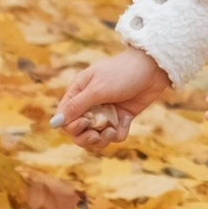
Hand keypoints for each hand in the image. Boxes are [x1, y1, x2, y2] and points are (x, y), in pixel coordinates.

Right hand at [53, 44, 170, 140]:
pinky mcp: (121, 117)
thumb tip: (55, 123)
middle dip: (86, 138)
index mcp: (78, 92)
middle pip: (78, 131)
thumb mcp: (97, 90)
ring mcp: (106, 111)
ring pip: (95, 136)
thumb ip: (76, 107)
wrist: (153, 69)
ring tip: (112, 132)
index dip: (71, 126)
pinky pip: (114, 134)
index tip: (84, 123)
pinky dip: (118, 133)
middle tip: (96, 136)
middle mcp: (90, 103)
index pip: (65, 118)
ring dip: (102, 139)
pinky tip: (125, 124)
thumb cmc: (122, 73)